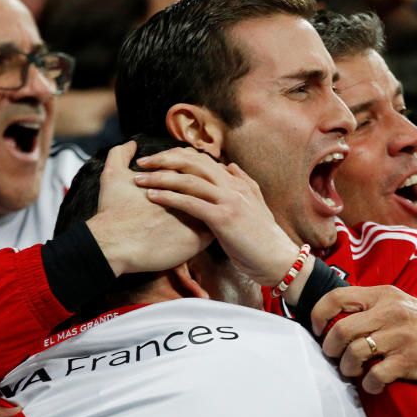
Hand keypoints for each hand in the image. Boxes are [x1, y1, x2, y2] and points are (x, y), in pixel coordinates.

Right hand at [88, 142, 212, 276]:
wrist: (115, 244)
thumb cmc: (113, 211)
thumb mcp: (112, 176)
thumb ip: (120, 155)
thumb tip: (132, 144)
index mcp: (174, 178)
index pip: (194, 169)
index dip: (193, 173)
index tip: (190, 181)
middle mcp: (188, 195)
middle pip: (209, 188)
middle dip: (210, 191)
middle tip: (205, 199)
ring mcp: (196, 216)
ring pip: (214, 211)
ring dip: (213, 212)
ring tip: (208, 217)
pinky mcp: (198, 240)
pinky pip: (214, 235)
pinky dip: (212, 233)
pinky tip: (209, 235)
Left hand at [132, 147, 303, 287]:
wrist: (277, 260)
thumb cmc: (262, 239)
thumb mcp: (255, 205)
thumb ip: (243, 184)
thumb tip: (231, 166)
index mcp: (237, 182)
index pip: (202, 160)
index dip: (177, 156)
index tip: (158, 160)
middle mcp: (232, 186)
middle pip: (192, 163)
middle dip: (164, 160)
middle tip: (142, 164)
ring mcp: (229, 200)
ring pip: (189, 180)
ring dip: (160, 178)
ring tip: (139, 179)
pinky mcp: (223, 218)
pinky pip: (191, 203)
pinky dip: (169, 197)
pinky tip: (153, 197)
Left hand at [311, 285, 416, 393]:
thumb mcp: (400, 303)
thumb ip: (370, 307)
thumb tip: (334, 318)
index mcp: (384, 295)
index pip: (337, 296)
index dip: (318, 314)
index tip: (317, 330)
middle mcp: (390, 312)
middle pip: (341, 330)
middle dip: (330, 349)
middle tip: (334, 357)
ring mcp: (400, 337)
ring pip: (354, 353)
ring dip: (347, 368)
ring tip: (354, 372)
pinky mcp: (409, 361)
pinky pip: (375, 375)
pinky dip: (368, 384)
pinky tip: (373, 384)